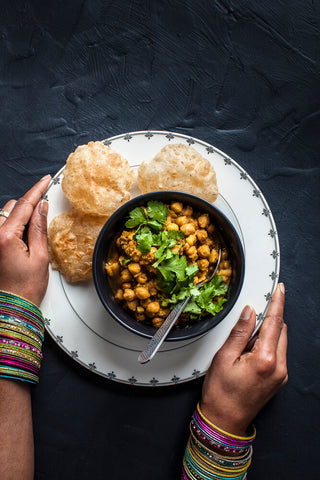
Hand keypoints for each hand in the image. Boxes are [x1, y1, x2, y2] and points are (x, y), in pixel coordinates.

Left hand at [0, 175, 50, 305]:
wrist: (11, 308)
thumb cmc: (24, 289)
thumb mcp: (40, 257)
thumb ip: (39, 228)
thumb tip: (42, 208)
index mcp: (5, 237)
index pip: (24, 205)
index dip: (37, 190)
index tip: (45, 180)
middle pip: (12, 208)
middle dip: (29, 208)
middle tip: (44, 217)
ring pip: (5, 216)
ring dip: (20, 219)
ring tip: (32, 239)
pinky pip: (1, 228)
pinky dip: (13, 228)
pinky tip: (23, 241)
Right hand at [201, 283, 286, 435]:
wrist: (225, 421)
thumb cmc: (221, 394)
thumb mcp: (224, 357)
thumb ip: (240, 332)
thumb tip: (249, 312)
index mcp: (266, 360)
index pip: (275, 322)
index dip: (277, 303)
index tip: (280, 289)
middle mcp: (279, 367)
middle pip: (280, 330)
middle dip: (268, 319)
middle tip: (250, 318)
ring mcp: (281, 374)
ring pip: (280, 341)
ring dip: (267, 333)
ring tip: (244, 344)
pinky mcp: (279, 379)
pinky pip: (277, 353)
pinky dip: (267, 345)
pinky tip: (250, 352)